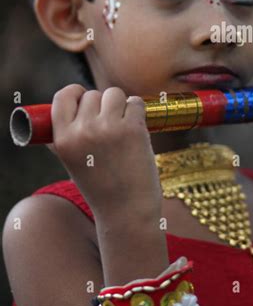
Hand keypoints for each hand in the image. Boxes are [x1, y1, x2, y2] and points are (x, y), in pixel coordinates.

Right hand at [48, 84, 162, 219]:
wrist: (126, 212)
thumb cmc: (101, 187)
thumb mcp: (71, 162)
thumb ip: (64, 137)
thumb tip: (61, 110)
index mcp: (63, 139)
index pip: (63, 96)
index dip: (76, 93)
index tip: (84, 98)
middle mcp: (83, 131)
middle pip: (93, 94)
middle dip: (103, 104)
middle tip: (110, 126)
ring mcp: (108, 128)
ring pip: (114, 94)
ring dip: (122, 105)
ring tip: (124, 126)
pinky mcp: (133, 129)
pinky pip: (136, 102)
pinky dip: (138, 111)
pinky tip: (137, 129)